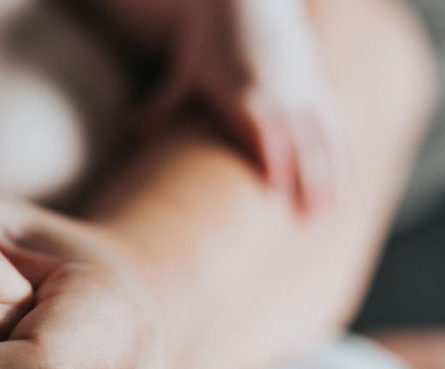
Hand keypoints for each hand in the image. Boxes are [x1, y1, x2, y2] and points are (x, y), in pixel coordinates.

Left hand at [143, 0, 340, 212]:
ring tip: (329, 213)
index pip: (262, 131)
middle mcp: (279, 91)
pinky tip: (346, 182)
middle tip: (309, 221)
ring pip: (322, 136)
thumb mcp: (183, 72)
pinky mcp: (316, 86)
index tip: (276, 194)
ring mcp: (302, 89)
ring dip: (329, 175)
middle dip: (307, 181)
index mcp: (244, 91)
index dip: (273, 161)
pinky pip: (334, 123)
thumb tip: (129, 129)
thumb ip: (160, 106)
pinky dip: (342, 152)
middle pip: (298, 141)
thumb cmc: (208, 40)